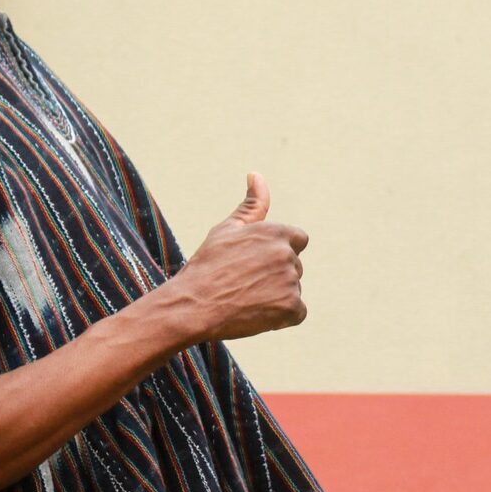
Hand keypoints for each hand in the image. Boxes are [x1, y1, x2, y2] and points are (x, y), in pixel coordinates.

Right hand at [165, 174, 308, 342]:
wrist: (193, 305)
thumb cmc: (207, 265)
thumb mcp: (227, 230)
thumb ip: (251, 205)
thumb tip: (256, 175)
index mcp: (275, 232)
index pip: (298, 240)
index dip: (279, 252)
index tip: (258, 263)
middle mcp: (286, 254)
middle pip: (294, 266)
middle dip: (275, 275)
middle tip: (244, 283)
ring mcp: (290, 281)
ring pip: (293, 289)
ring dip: (276, 296)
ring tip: (246, 298)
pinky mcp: (291, 307)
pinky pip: (297, 312)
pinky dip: (281, 317)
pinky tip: (257, 314)